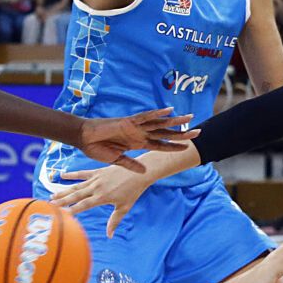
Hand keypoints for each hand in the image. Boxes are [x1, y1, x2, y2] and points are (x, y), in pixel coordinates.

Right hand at [52, 164, 152, 235]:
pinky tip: (62, 175)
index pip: (83, 205)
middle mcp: (96, 187)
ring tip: (52, 195)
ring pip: (76, 185)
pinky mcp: (98, 171)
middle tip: (50, 205)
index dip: (72, 210)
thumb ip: (114, 221)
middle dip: (62, 200)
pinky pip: (82, 173)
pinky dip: (72, 174)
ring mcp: (96, 178)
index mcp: (102, 197)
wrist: (139, 172)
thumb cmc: (133, 191)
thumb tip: (109, 236)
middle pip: (76, 195)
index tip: (61, 215)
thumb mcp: (124, 208)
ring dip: (64, 190)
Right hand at [75, 108, 194, 172]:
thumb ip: (131, 164)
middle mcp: (140, 134)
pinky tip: (168, 111)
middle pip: (165, 133)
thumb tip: (145, 171)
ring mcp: (135, 126)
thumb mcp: (116, 160)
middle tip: (199, 131)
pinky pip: (145, 116)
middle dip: (182, 133)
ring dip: (174, 121)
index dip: (174, 146)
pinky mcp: (128, 121)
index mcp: (138, 143)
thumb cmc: (97, 148)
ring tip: (189, 118)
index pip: (161, 145)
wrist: (84, 139)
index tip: (188, 147)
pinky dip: (156, 113)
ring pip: (159, 123)